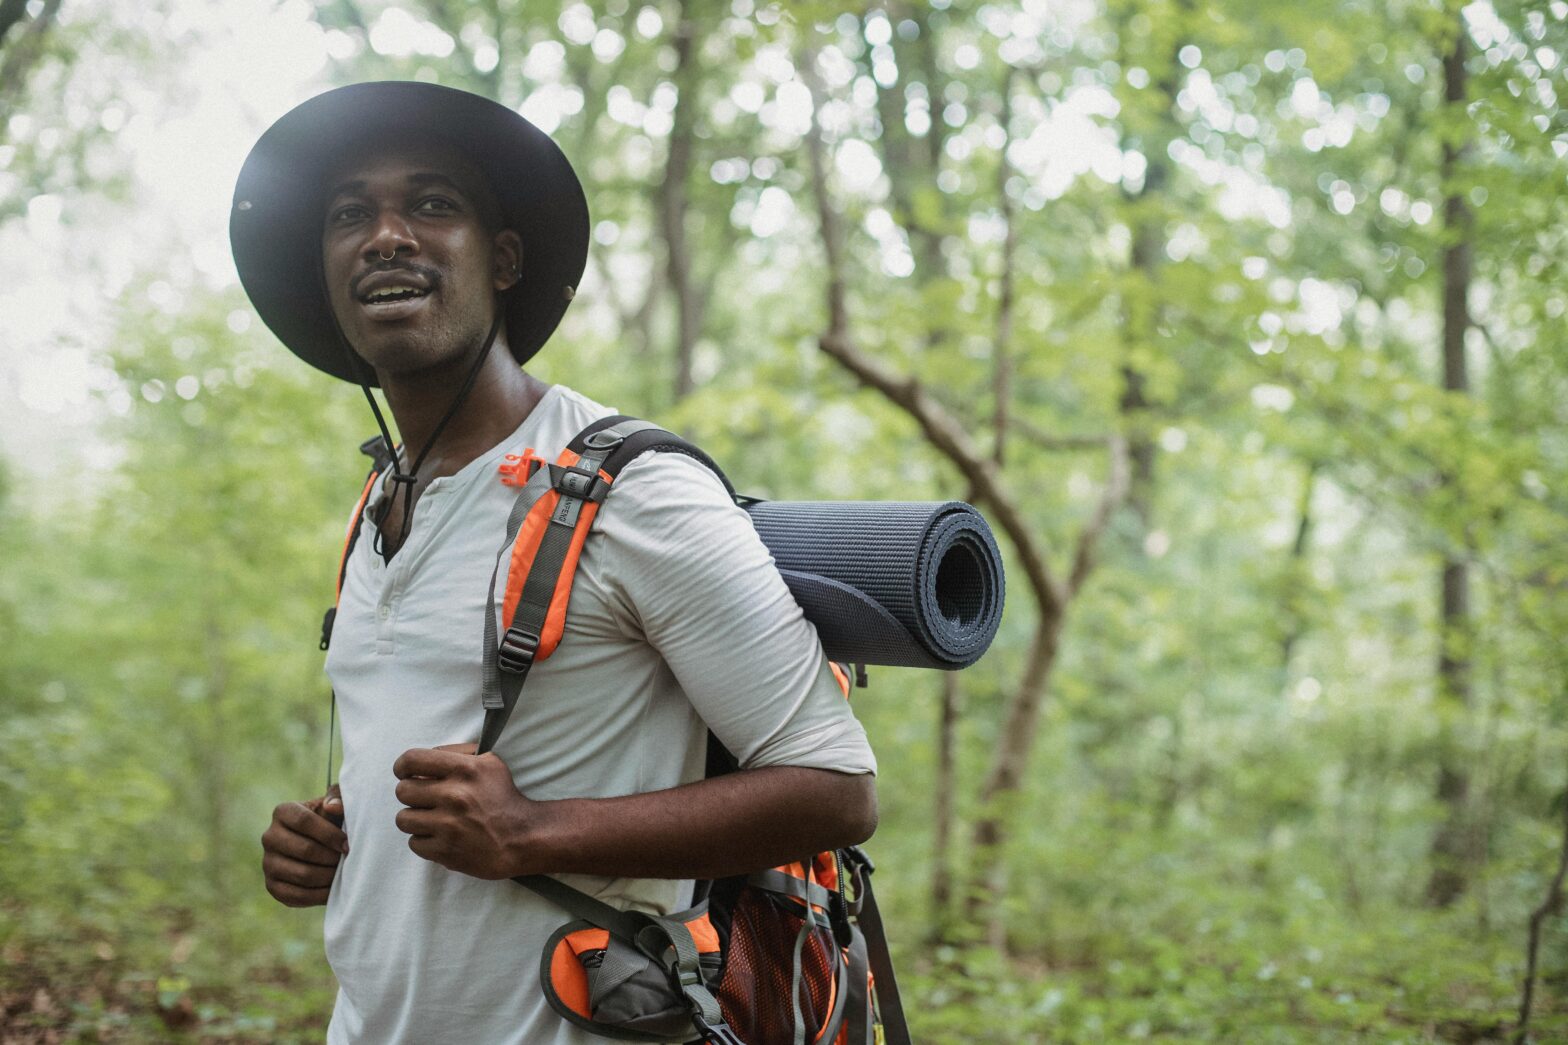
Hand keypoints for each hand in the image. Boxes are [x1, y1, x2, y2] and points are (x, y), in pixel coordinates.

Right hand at [261, 785, 347, 906]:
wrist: (323, 847)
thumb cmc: (333, 820)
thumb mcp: (337, 805)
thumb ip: (339, 798)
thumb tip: (331, 807)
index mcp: (283, 811)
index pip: (304, 821)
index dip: (330, 834)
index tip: (348, 844)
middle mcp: (269, 836)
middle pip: (305, 850)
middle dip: (331, 857)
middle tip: (347, 860)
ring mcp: (268, 863)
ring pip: (302, 874)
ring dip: (328, 876)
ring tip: (343, 873)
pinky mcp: (272, 886)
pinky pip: (296, 896)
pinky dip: (319, 895)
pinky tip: (334, 888)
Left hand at [392, 743, 543, 879]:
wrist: (522, 838)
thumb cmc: (504, 798)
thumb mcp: (490, 762)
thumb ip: (458, 753)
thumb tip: (428, 756)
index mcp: (464, 770)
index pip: (412, 760)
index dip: (402, 766)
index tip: (405, 773)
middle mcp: (454, 796)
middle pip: (403, 791)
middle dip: (411, 795)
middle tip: (426, 800)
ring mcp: (448, 826)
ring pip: (403, 819)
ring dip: (415, 819)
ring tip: (432, 820)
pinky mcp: (445, 850)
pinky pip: (413, 843)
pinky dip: (424, 841)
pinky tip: (441, 837)